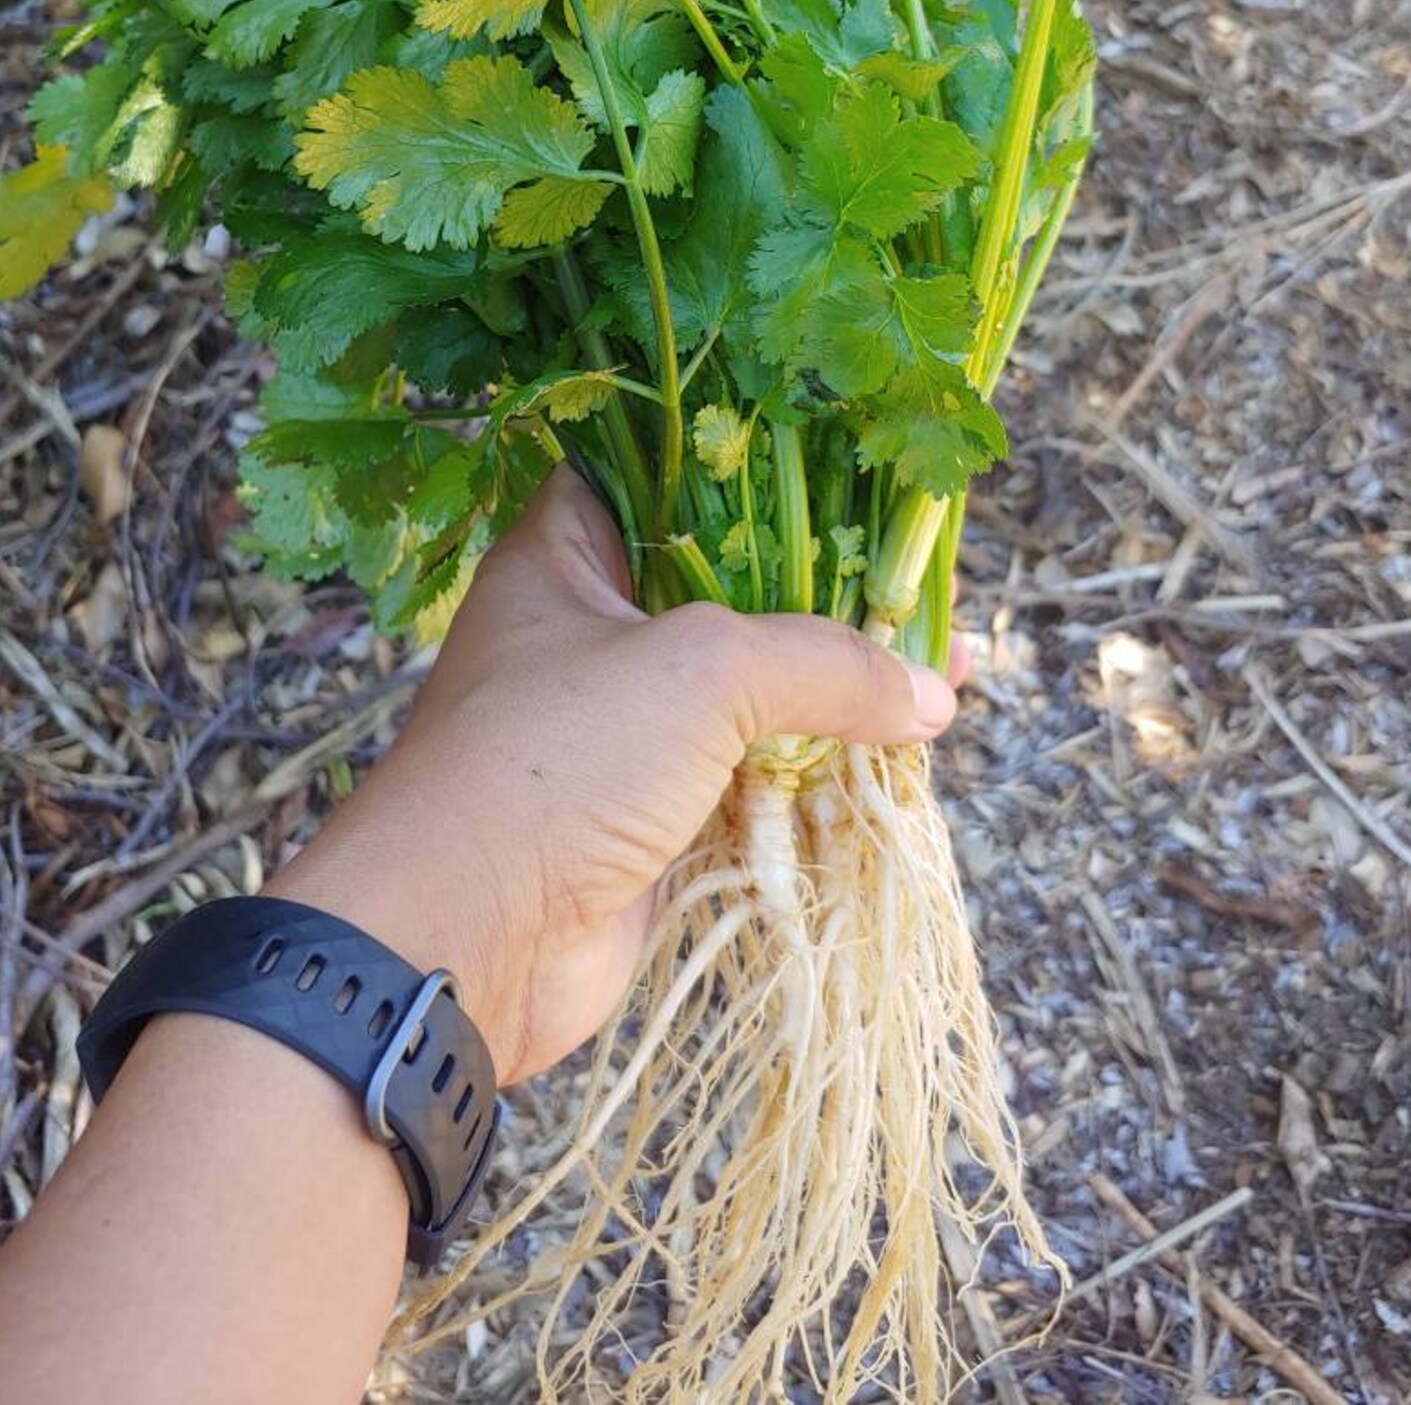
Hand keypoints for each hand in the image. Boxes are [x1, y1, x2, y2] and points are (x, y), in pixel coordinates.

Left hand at [273, 466, 958, 1081]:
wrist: (465, 940)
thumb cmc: (554, 761)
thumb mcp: (700, 670)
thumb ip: (823, 662)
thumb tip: (932, 691)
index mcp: (567, 560)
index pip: (662, 480)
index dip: (750, 471)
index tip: (845, 470)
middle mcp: (592, 634)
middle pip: (727, 591)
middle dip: (825, 591)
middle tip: (920, 580)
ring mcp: (622, 731)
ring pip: (748, 692)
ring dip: (836, 688)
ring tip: (944, 667)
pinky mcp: (652, 817)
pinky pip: (753, 776)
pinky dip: (819, 769)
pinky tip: (900, 753)